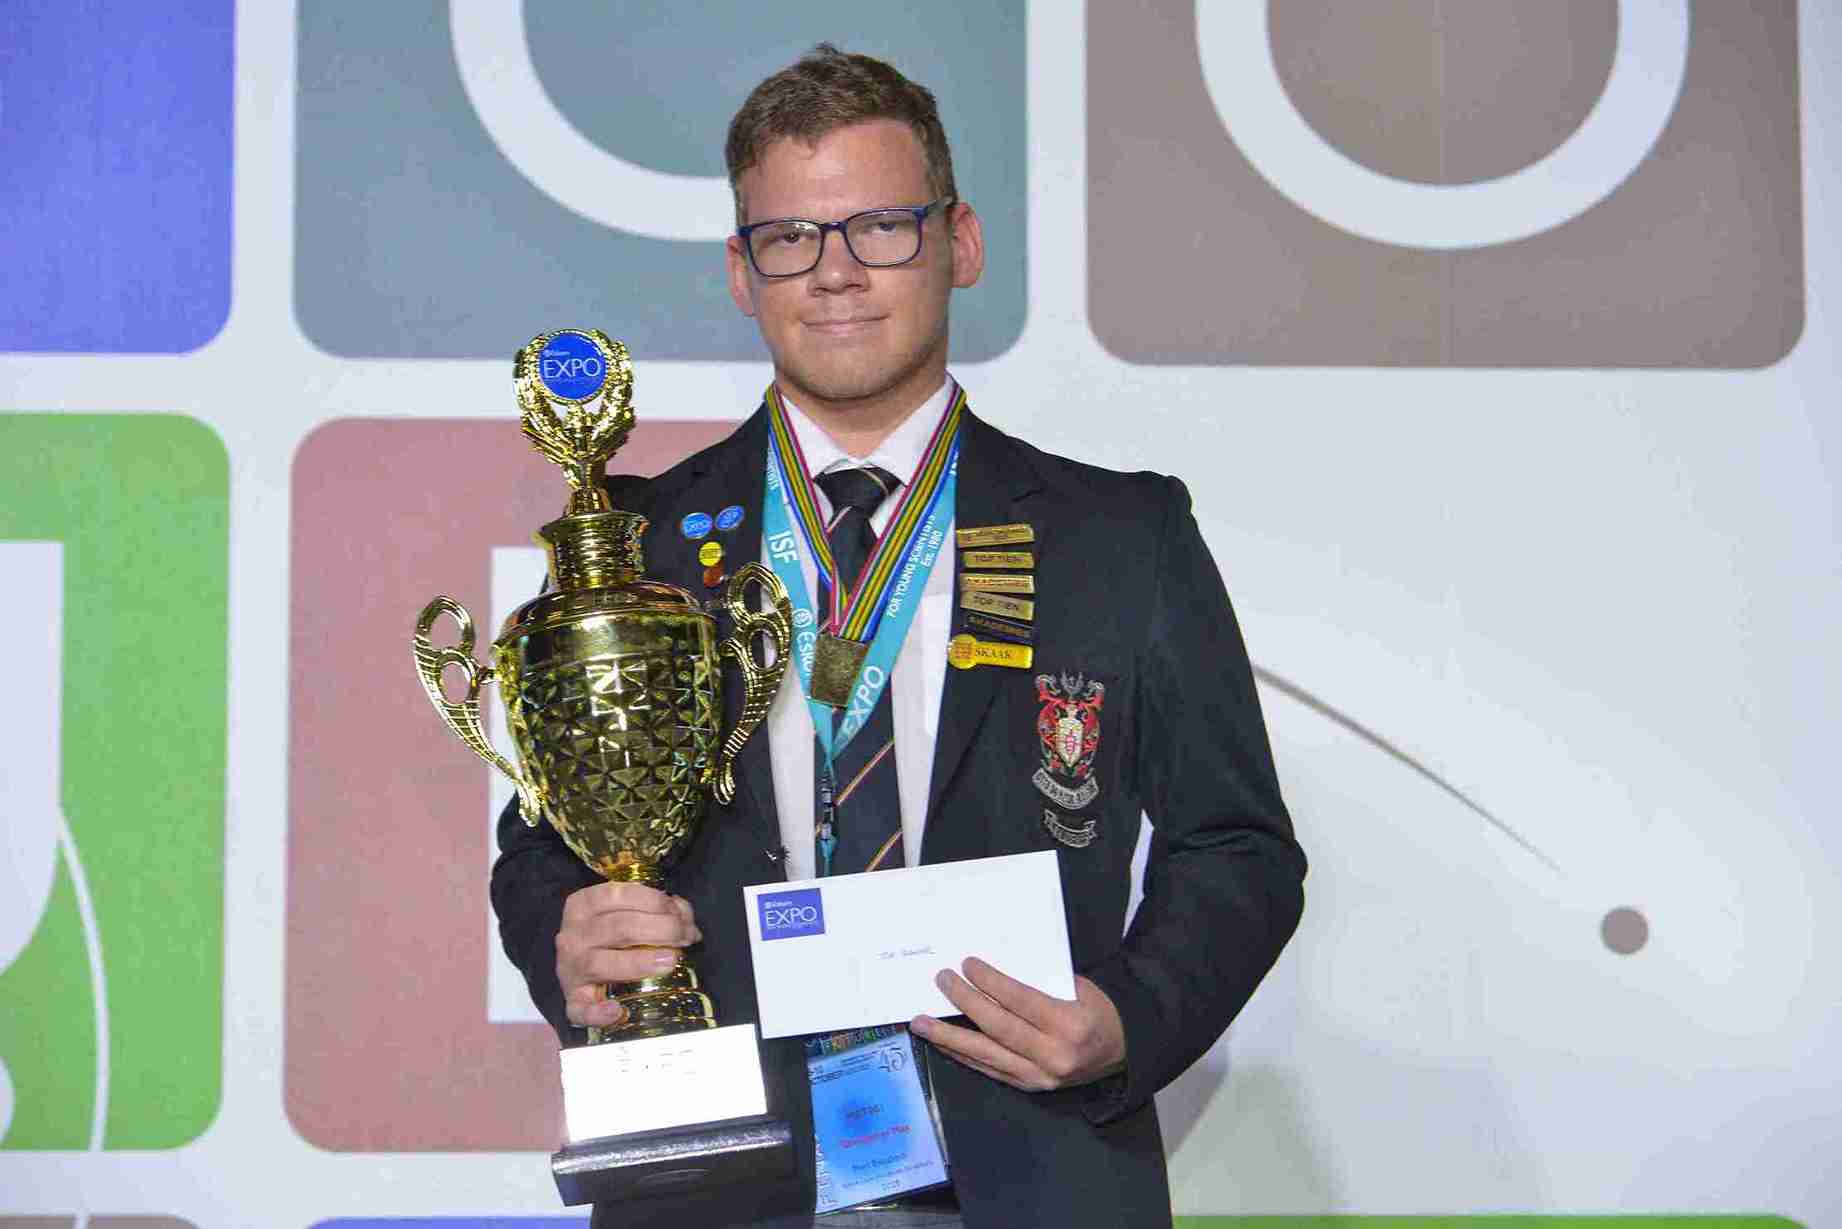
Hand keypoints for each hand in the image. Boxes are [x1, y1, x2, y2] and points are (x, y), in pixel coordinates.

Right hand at [555, 882, 700, 1030]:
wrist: (577, 966)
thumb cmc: (608, 936)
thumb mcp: (624, 911)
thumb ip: (656, 908)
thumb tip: (684, 916)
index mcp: (583, 906)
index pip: (618, 894)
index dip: (655, 901)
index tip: (678, 913)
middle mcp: (573, 936)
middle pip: (619, 928)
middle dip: (660, 930)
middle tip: (684, 938)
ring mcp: (571, 970)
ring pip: (602, 964)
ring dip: (641, 962)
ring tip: (670, 960)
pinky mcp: (573, 1000)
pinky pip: (580, 1010)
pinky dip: (598, 1013)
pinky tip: (617, 1011)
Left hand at [912, 958, 1124, 1091]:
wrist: (1123, 1051)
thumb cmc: (1098, 1010)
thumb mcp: (1078, 987)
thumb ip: (1039, 981)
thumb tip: (992, 971)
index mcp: (1070, 1025)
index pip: (1020, 1001)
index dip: (990, 982)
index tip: (966, 964)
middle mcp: (1053, 1056)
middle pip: (998, 1028)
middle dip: (964, 1003)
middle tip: (941, 981)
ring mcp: (1040, 1077)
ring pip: (986, 1055)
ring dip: (949, 1037)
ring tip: (920, 1023)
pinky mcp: (1030, 1087)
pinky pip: (989, 1069)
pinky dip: (963, 1054)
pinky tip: (943, 1042)